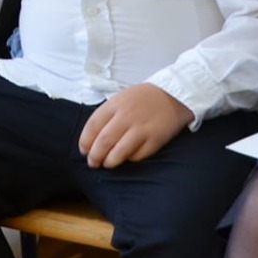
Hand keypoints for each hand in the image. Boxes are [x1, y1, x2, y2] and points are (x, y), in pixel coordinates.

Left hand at [78, 83, 192, 168]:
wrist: (174, 94)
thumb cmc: (143, 98)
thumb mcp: (121, 99)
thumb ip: (106, 115)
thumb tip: (91, 139)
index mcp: (114, 105)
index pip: (92, 126)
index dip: (85, 142)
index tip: (84, 150)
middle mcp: (126, 117)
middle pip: (103, 142)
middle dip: (95, 156)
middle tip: (93, 163)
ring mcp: (142, 128)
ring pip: (119, 152)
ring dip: (110, 161)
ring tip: (108, 163)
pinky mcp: (155, 139)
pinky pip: (138, 156)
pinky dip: (130, 159)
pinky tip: (128, 156)